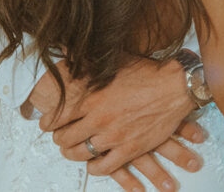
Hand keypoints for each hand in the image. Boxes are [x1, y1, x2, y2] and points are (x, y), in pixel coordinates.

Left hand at [31, 57, 201, 179]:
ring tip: (72, 150)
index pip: (58, 115)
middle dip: (59, 138)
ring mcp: (114, 136)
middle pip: (65, 137)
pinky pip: (103, 167)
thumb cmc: (148, 72)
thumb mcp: (115, 63)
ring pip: (80, 153)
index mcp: (93, 97)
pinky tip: (93, 163)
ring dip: (72, 153)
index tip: (47, 124)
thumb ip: (92, 65)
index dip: (48, 122)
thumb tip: (72, 55)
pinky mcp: (129, 149)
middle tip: (60, 137)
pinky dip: (94, 168)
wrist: (176, 86)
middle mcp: (99, 118)